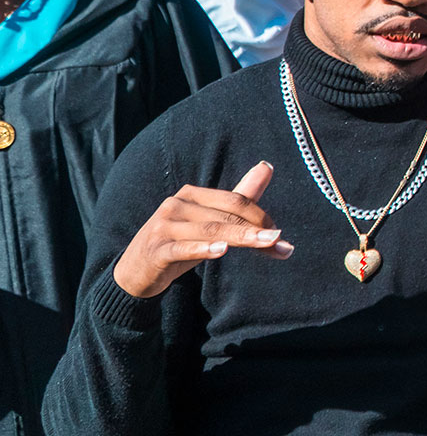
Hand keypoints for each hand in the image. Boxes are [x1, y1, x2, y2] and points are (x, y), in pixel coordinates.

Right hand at [112, 161, 294, 299]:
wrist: (134, 272)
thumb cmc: (179, 243)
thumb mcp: (209, 221)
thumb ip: (238, 198)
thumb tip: (267, 166)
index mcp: (192, 194)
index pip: (234, 201)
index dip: (260, 216)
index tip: (279, 235)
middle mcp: (176, 204)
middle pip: (225, 216)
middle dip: (256, 230)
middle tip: (281, 242)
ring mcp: (164, 226)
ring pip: (210, 231)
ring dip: (241, 239)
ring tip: (265, 244)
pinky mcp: (156, 249)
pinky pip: (182, 248)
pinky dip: (203, 249)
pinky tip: (222, 251)